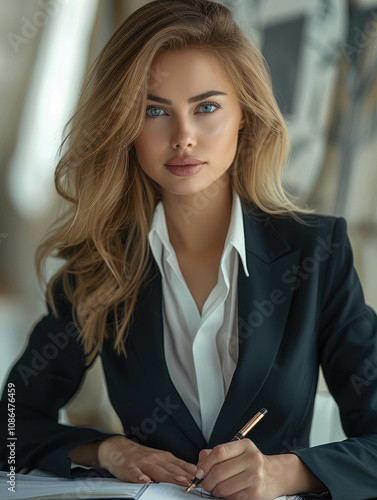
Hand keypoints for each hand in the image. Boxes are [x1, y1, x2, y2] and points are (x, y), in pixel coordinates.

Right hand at [97, 435, 195, 485]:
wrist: (119, 448)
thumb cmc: (142, 457)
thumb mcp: (161, 459)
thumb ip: (176, 467)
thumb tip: (195, 475)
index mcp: (165, 458)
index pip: (182, 466)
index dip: (193, 473)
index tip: (203, 479)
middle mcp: (156, 459)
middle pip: (172, 469)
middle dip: (185, 476)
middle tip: (196, 482)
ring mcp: (142, 463)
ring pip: (157, 470)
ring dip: (169, 476)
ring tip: (180, 482)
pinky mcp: (129, 467)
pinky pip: (135, 472)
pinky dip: (140, 476)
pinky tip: (145, 481)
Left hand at [195, 440, 324, 499]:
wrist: (275, 475)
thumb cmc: (251, 463)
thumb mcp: (237, 452)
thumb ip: (216, 454)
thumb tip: (199, 466)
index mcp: (245, 445)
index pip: (219, 452)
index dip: (205, 463)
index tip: (200, 472)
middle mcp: (252, 459)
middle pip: (219, 471)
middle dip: (207, 481)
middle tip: (205, 484)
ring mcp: (255, 476)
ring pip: (224, 487)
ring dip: (215, 491)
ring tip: (216, 489)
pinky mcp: (256, 493)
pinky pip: (232, 498)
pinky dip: (226, 497)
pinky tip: (229, 493)